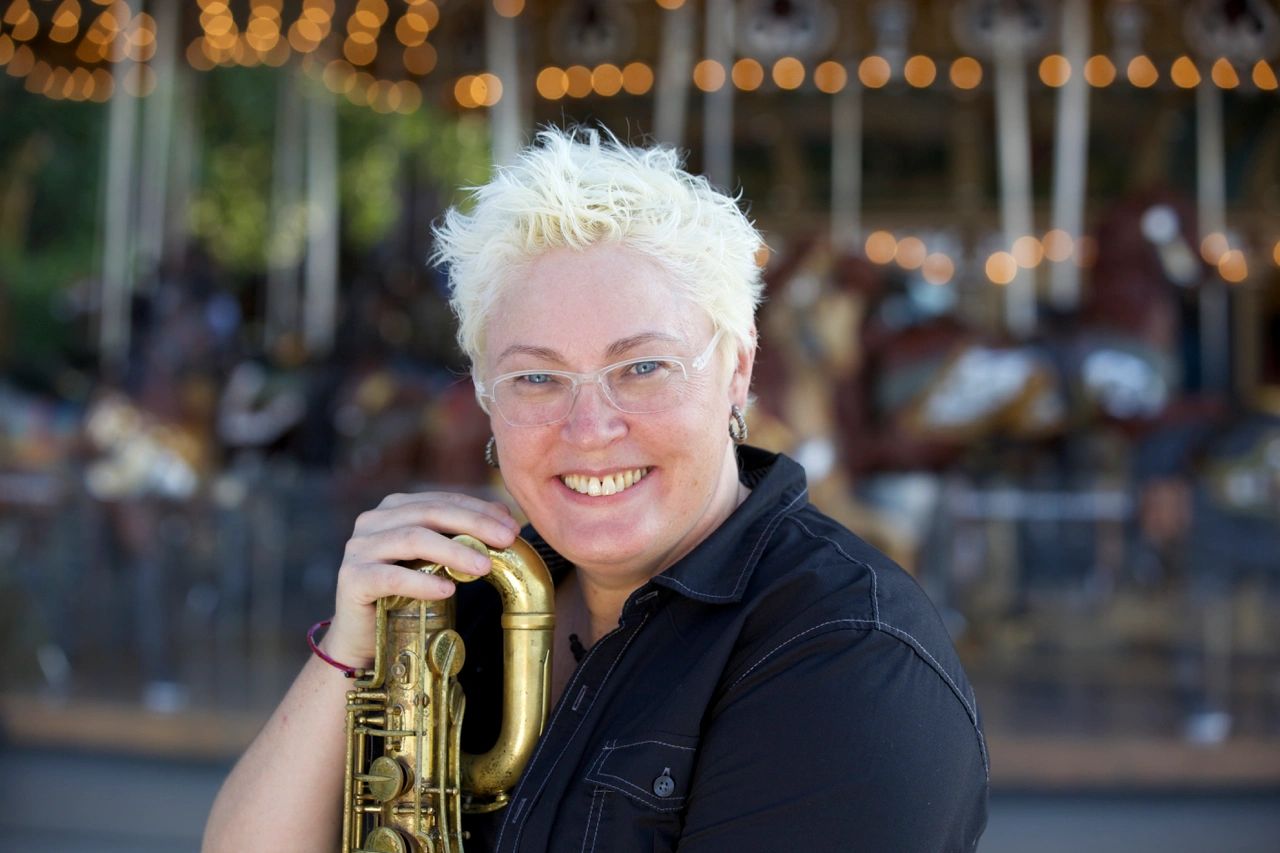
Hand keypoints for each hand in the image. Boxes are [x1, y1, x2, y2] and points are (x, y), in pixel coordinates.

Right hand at [321, 492, 522, 666]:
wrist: (364, 637)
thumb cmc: (405, 594)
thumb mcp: (435, 560)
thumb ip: (460, 536)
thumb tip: (505, 518)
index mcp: (394, 509)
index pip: (442, 500)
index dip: (479, 510)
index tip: (512, 525)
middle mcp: (373, 521)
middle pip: (429, 513)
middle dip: (473, 525)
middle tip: (507, 540)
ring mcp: (359, 548)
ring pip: (412, 539)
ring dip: (454, 551)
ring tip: (483, 567)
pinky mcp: (352, 580)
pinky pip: (392, 576)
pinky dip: (422, 581)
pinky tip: (448, 589)